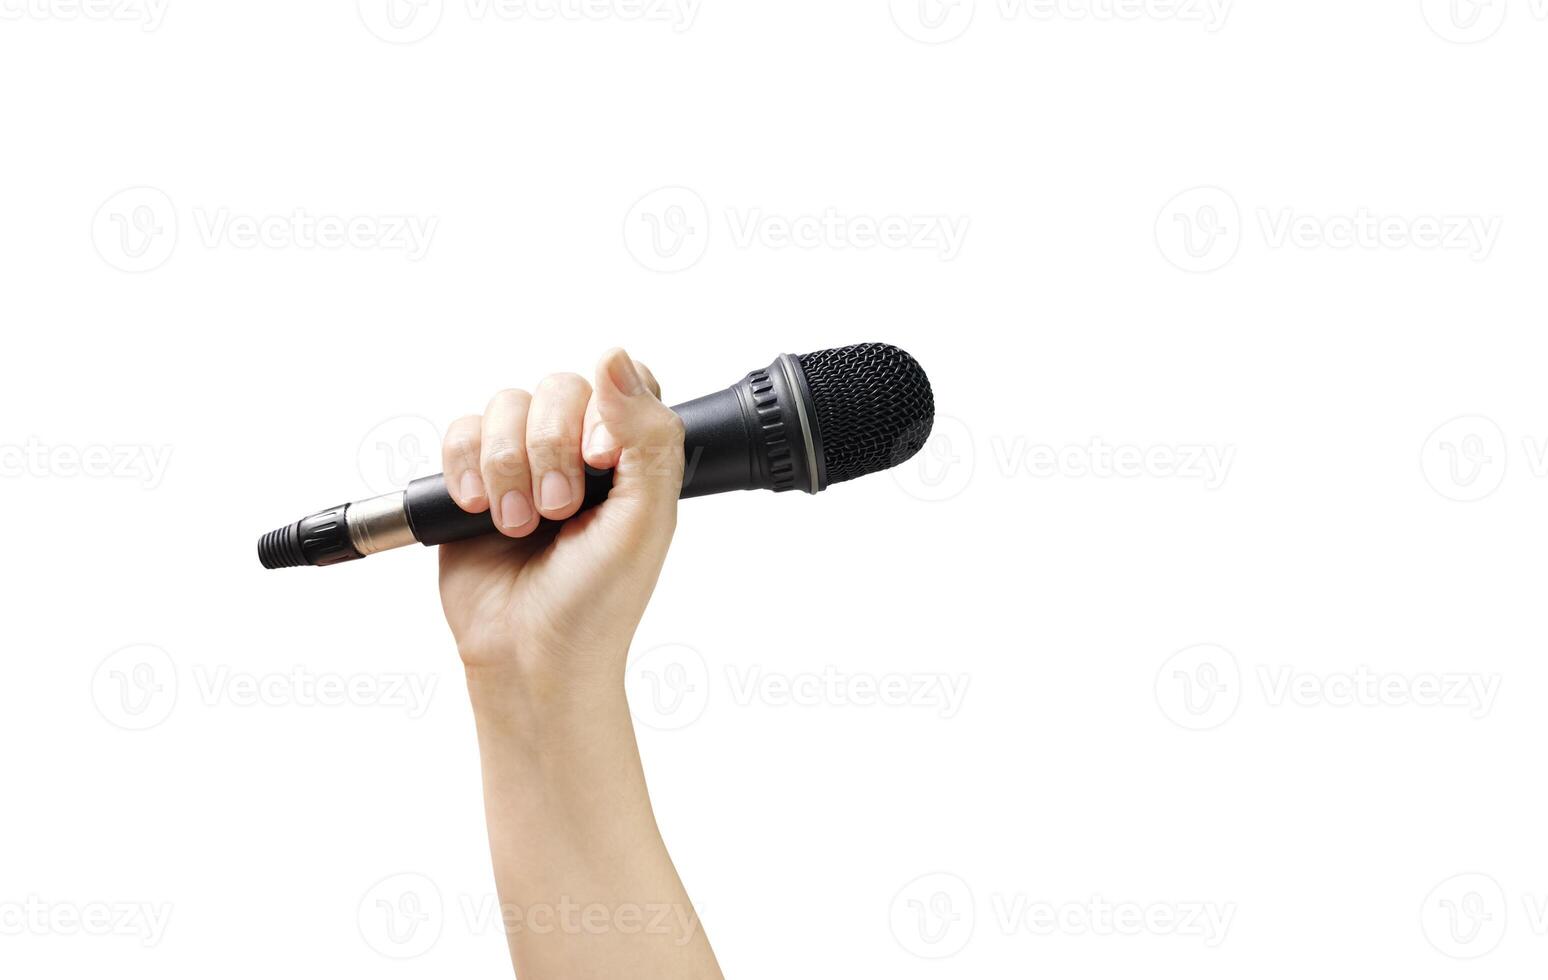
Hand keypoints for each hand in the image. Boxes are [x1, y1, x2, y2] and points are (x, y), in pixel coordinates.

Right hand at [437, 348, 684, 696]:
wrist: (531, 656)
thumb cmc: (598, 600)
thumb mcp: (646, 519)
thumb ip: (647, 435)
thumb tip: (615, 355)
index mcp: (633, 455)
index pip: (624, 382)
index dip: (606, 412)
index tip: (601, 462)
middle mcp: (579, 450)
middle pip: (558, 388)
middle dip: (550, 452)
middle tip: (558, 511)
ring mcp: (525, 462)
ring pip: (505, 406)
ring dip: (508, 468)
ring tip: (520, 525)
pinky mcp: (473, 478)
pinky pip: (459, 432)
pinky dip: (465, 468)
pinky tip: (480, 511)